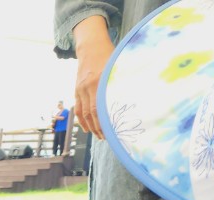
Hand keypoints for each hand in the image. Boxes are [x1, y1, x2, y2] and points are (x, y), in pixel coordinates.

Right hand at [72, 16, 114, 137]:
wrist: (91, 46)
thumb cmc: (109, 54)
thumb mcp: (118, 65)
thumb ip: (123, 79)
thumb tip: (137, 95)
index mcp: (98, 81)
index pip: (100, 108)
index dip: (106, 122)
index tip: (114, 131)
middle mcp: (87, 87)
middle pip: (92, 114)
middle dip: (99, 128)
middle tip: (108, 138)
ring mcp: (80, 89)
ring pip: (84, 113)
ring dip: (91, 127)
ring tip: (99, 135)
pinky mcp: (77, 90)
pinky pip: (78, 108)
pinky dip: (82, 120)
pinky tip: (87, 128)